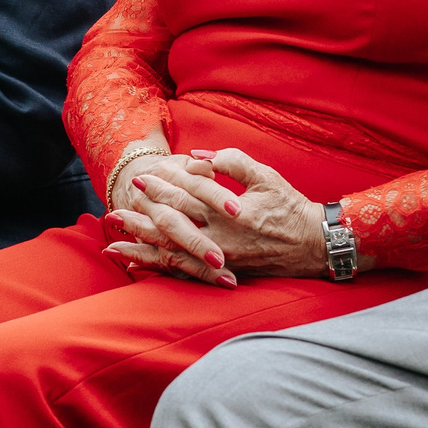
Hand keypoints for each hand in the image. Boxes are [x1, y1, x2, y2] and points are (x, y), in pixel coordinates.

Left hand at [105, 148, 334, 282]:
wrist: (313, 245)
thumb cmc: (290, 207)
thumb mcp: (265, 176)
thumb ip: (232, 162)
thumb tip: (199, 155)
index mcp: (229, 210)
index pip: (186, 196)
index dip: (161, 186)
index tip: (141, 177)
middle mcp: (220, 237)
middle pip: (172, 226)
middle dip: (142, 216)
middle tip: (117, 209)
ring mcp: (219, 257)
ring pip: (172, 253)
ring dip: (142, 247)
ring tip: (114, 243)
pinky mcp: (222, 271)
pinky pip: (184, 272)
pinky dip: (159, 268)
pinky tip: (139, 265)